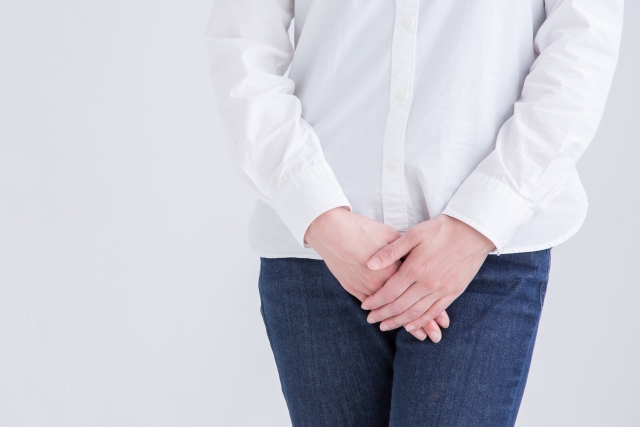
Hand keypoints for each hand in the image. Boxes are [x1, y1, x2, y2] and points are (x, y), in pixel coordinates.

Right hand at [304, 207, 449, 340]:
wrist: (333, 232)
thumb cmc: (363, 230)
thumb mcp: (391, 236)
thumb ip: (406, 252)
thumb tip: (421, 259)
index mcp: (397, 269)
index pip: (418, 293)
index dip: (433, 309)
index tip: (443, 321)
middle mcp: (382, 283)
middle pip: (407, 307)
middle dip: (423, 324)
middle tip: (435, 337)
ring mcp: (366, 287)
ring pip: (389, 310)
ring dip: (405, 324)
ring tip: (419, 337)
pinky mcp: (354, 288)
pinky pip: (372, 307)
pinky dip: (383, 315)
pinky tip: (391, 321)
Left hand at [361, 214, 495, 340]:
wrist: (474, 231)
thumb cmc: (441, 229)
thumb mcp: (414, 234)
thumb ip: (391, 251)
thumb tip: (370, 264)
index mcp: (415, 268)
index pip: (389, 292)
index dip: (375, 301)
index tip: (365, 306)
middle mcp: (427, 283)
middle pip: (400, 306)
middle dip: (383, 315)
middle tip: (371, 320)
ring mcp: (441, 290)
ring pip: (415, 313)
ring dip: (399, 322)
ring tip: (386, 326)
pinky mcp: (453, 292)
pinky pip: (434, 312)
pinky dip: (421, 321)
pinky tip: (411, 326)